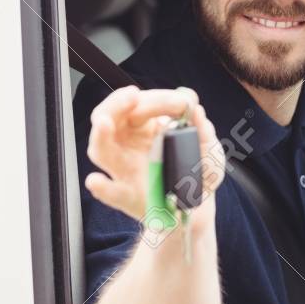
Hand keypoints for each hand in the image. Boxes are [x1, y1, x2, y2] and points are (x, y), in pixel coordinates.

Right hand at [84, 85, 224, 221]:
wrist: (198, 207)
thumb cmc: (198, 172)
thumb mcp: (208, 149)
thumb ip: (204, 130)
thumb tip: (196, 109)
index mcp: (145, 127)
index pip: (140, 104)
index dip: (157, 98)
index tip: (181, 103)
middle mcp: (128, 144)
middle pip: (109, 117)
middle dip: (116, 103)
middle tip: (132, 96)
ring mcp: (124, 170)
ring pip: (101, 149)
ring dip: (100, 135)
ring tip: (104, 124)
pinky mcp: (128, 196)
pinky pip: (110, 192)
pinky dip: (102, 187)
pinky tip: (96, 181)